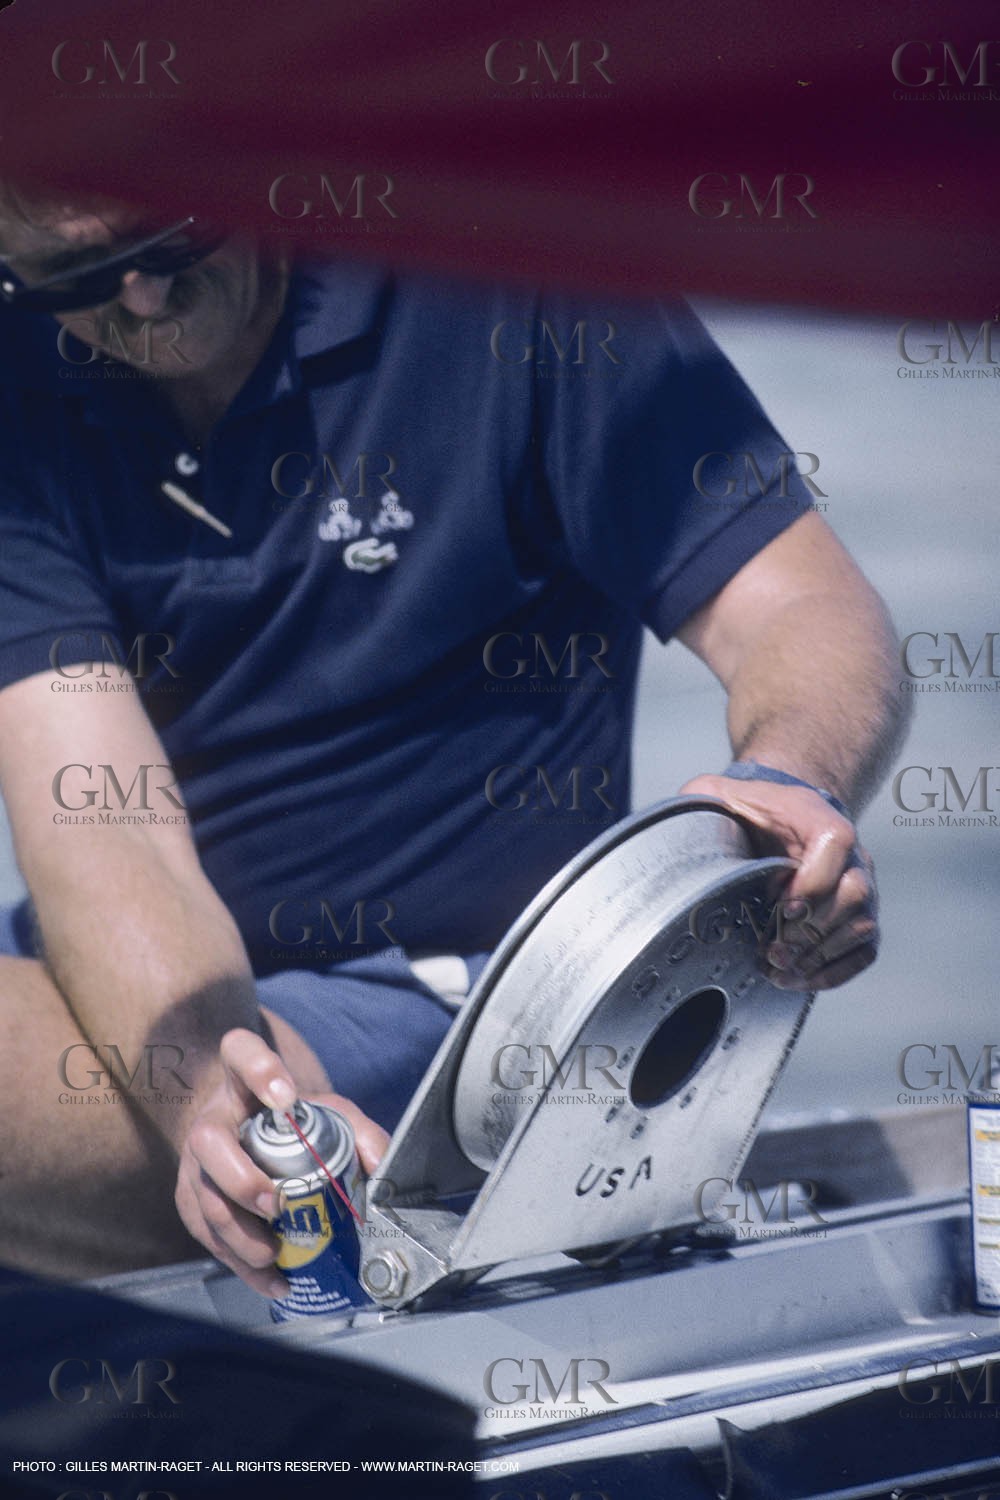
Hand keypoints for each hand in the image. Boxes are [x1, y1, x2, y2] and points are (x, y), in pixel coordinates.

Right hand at [175, 1026, 389, 1296]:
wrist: (254, 1138)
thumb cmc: (293, 1123)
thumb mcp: (328, 1114)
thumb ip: (360, 1133)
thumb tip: (383, 1166)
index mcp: (243, 1082)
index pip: (239, 1052)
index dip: (258, 1070)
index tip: (286, 1097)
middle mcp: (213, 1119)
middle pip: (208, 1140)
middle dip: (240, 1178)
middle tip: (275, 1202)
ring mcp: (196, 1164)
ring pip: (203, 1197)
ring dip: (238, 1232)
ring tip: (273, 1252)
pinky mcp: (192, 1203)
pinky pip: (208, 1237)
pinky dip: (241, 1264)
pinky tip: (273, 1280)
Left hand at [681, 774, 877, 990]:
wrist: (778, 818)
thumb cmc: (747, 809)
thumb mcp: (719, 794)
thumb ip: (704, 800)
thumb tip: (679, 831)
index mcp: (819, 817)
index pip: (835, 844)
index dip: (811, 883)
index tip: (778, 909)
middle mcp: (852, 853)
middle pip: (854, 893)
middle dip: (810, 931)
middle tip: (771, 952)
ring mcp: (861, 885)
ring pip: (861, 925)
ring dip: (818, 956)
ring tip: (777, 970)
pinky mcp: (859, 916)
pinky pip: (865, 949)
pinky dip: (834, 971)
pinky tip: (797, 978)